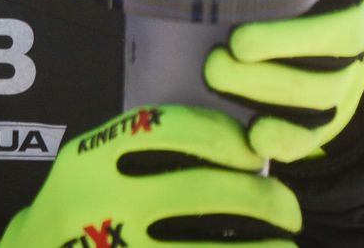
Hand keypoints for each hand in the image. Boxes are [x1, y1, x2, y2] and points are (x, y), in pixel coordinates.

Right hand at [0, 105, 299, 247]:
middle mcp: (100, 204)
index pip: (169, 128)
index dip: (223, 136)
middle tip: (287, 208)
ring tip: (285, 243)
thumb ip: (140, 151)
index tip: (252, 154)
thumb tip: (237, 150)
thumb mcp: (89, 167)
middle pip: (202, 190)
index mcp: (90, 159)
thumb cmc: (76, 213)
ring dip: (261, 246)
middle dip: (260, 197)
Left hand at [203, 0, 363, 163]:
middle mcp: (351, 29)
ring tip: (216, 73)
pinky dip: (284, 136)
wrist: (310, 66)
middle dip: (283, 42)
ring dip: (266, 85)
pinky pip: (311, 135)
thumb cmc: (277, 4)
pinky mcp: (324, 122)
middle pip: (335, 39)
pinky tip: (254, 132)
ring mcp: (342, 79)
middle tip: (234, 43)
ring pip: (318, 91)